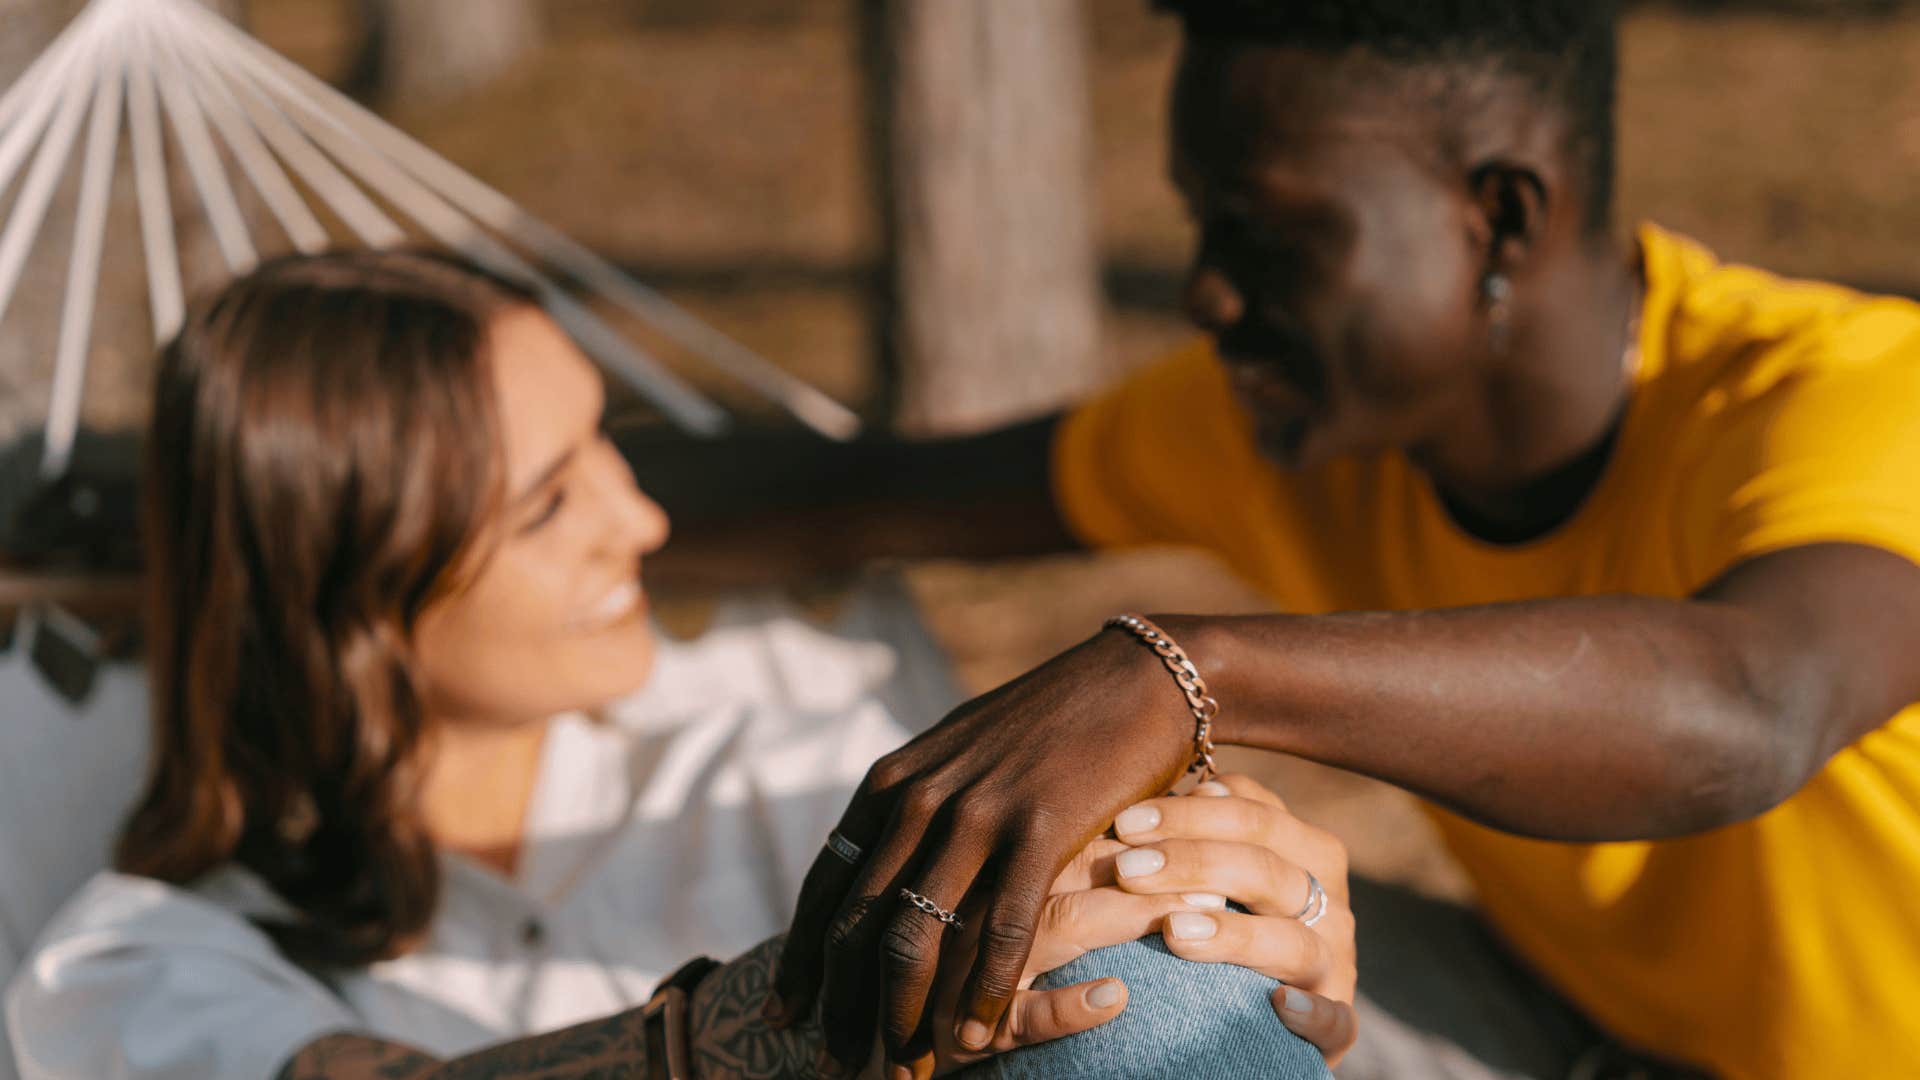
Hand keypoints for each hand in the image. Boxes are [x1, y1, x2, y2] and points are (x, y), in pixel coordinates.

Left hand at [765, 628, 1197, 1069]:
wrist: (1134, 679)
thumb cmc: (1049, 722)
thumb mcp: (957, 753)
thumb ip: (912, 804)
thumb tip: (869, 857)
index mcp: (891, 783)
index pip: (826, 888)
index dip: (800, 962)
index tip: (782, 1017)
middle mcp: (921, 798)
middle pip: (859, 926)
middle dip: (843, 1009)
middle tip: (836, 1070)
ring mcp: (978, 812)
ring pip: (917, 937)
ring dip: (904, 1017)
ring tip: (906, 1073)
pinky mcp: (1041, 827)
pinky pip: (999, 927)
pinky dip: (982, 992)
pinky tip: (978, 1038)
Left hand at [1109, 775, 1358, 1065]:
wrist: (1264, 1006)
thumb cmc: (1226, 914)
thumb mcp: (1218, 866)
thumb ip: (1195, 835)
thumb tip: (1145, 812)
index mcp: (1305, 848)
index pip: (1253, 815)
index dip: (1188, 814)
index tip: (1125, 823)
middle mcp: (1329, 899)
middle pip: (1266, 869)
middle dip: (1192, 862)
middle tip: (1126, 870)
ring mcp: (1336, 961)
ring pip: (1293, 942)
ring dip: (1234, 935)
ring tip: (1174, 930)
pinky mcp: (1340, 1021)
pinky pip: (1335, 1019)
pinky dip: (1314, 1013)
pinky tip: (1280, 1004)